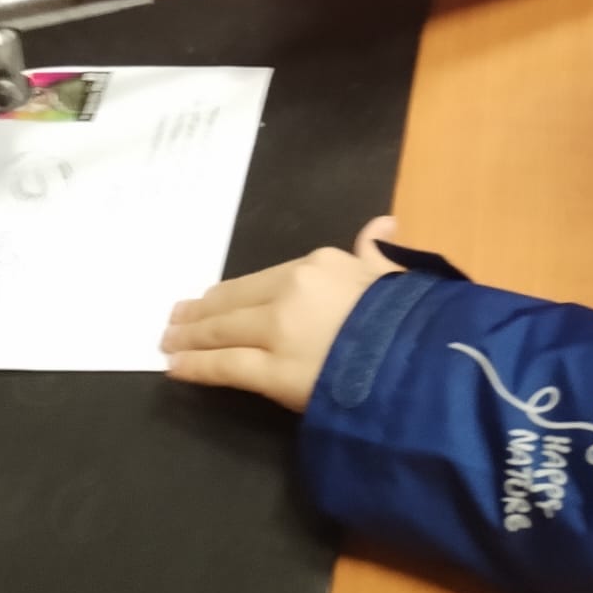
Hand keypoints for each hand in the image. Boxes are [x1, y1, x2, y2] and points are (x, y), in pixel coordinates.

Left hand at [162, 216, 400, 410]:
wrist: (424, 359)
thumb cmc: (412, 318)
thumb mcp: (395, 273)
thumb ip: (376, 252)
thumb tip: (382, 222)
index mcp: (321, 264)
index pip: (264, 280)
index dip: (233, 292)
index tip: (212, 298)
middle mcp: (293, 290)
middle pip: (234, 301)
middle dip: (200, 313)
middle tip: (175, 320)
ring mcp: (279, 330)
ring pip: (222, 330)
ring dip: (190, 337)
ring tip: (168, 343)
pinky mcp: (273, 370)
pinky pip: (225, 365)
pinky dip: (196, 366)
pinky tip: (175, 368)